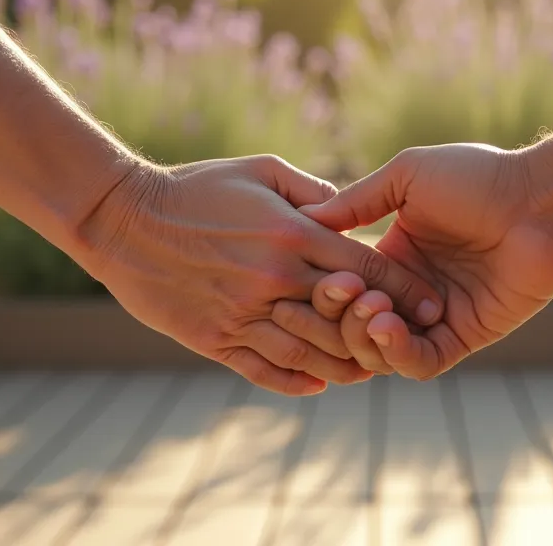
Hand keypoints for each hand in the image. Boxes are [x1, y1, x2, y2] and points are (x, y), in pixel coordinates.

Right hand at [74, 154, 443, 395]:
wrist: (122, 216)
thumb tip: (350, 214)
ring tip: (370, 369)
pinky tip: (318, 383)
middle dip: (383, 334)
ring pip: (310, 354)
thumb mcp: (263, 169)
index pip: (366, 270)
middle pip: (346, 321)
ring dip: (346, 365)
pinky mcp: (212, 338)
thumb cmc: (197, 184)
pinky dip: (296, 382)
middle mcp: (272, 279)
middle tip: (409, 340)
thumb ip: (314, 193)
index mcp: (291, 234)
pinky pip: (264, 370)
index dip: (404, 291)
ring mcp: (241, 312)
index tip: (430, 302)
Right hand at [300, 144, 552, 378]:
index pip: (340, 286)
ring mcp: (434, 319)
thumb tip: (304, 217)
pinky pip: (420, 363)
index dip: (322, 287)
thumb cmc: (478, 177)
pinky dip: (397, 354)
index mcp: (390, 256)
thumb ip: (357, 200)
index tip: (315, 274)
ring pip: (379, 353)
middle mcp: (408, 291)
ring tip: (373, 309)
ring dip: (364, 337)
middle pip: (352, 326)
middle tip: (349, 295)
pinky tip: (389, 327)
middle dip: (340, 317)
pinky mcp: (463, 338)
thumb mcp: (407, 177)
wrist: (539, 200)